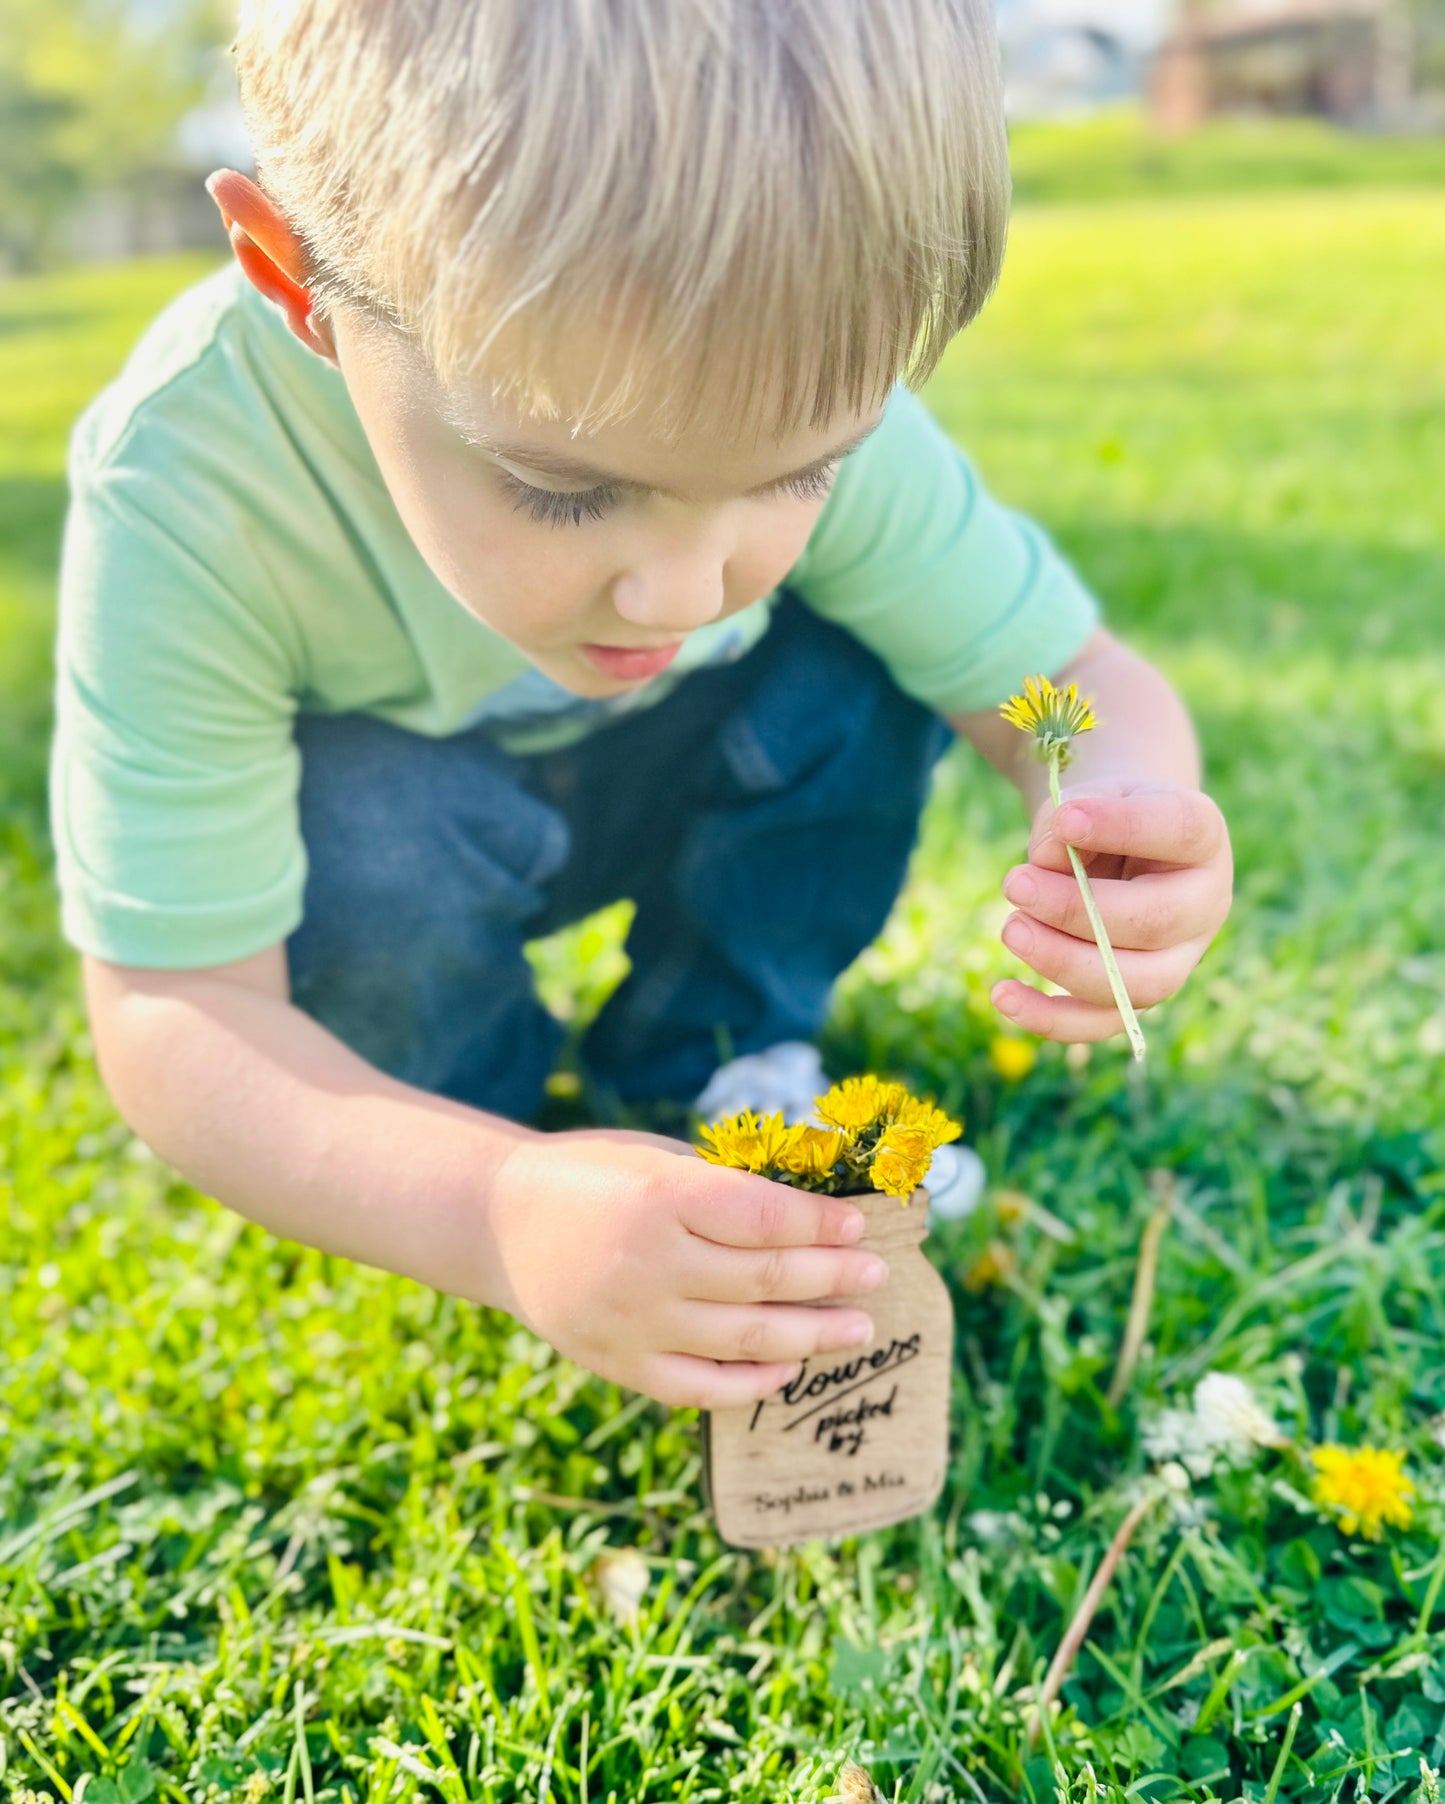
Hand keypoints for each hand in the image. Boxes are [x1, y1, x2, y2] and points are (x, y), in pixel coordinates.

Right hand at [486, 1127, 890, 1409]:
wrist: (500, 1224)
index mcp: (658, 1197)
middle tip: (875, 1275)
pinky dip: (753, 1382)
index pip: (764, 1218)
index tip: (859, 1226)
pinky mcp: (620, 1365)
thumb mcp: (656, 1158)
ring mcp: (633, 1322)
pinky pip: (702, 1386)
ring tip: (857, 1326)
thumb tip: (817, 1210)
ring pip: (746, 1339)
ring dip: (813, 1334)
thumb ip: (726, 1186)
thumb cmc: (594, 1177)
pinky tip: (790, 1366)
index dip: (822, 1225)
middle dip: (832, 1276)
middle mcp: (647, 1263)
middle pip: (765, 1279)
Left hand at [991, 779, 1232, 1042]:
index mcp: (1202, 839)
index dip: (1123, 825)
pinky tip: (1003, 995)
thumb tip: (1047, 859)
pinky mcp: (1136, 997)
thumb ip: (1070, 819)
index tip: (1065, 818)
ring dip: (1063, 961)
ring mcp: (1178, 959)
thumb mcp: (1089, 800)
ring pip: (1134, 984)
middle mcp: (1204, 905)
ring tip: (1011, 928)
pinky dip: (1048, 1017)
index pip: (1181, 830)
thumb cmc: (1102, 820)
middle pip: (1155, 921)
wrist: (1116, 848)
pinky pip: (1101, 1024)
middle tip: (1015, 884)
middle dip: (1076, 908)